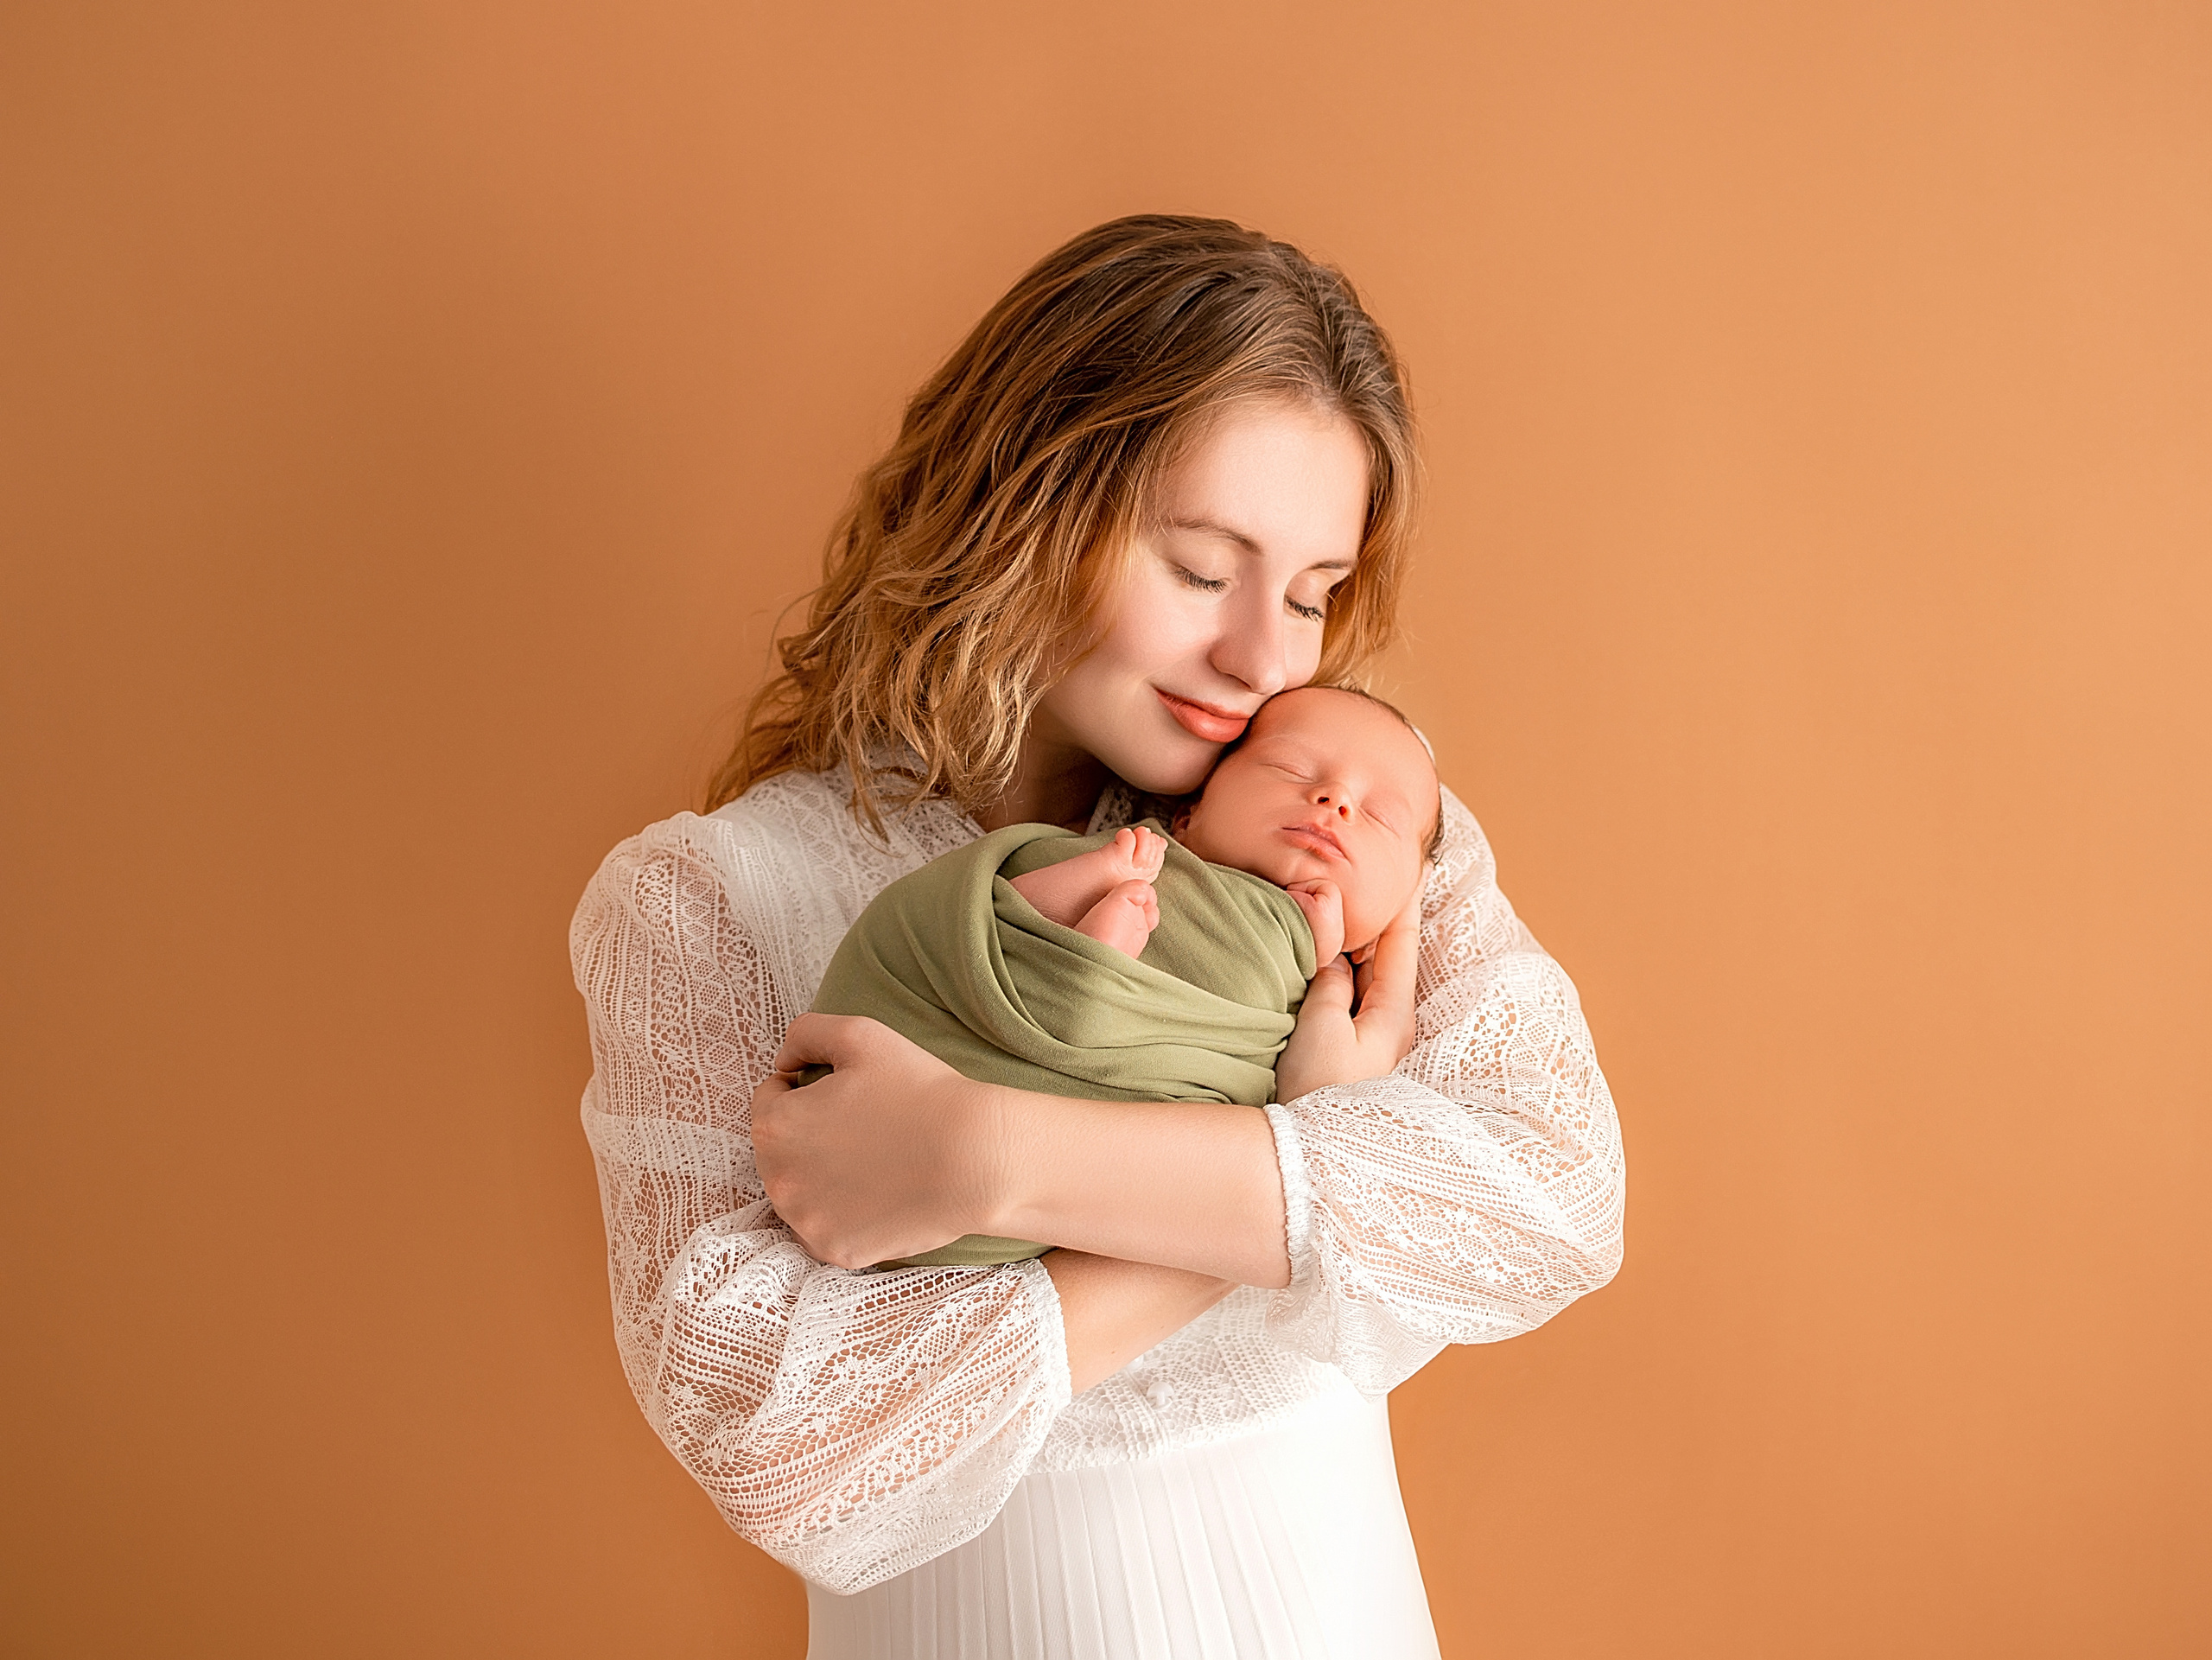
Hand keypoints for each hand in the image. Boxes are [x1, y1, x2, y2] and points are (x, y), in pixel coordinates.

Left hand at [751, 1014, 1008, 1267]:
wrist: (976, 1158)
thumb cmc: (919, 1092)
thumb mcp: (861, 1035)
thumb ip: (805, 1033)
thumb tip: (783, 1060)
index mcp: (776, 1126)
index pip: (769, 1099)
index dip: (805, 1089)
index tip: (843, 1094)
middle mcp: (779, 1180)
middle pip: (779, 1150)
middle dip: (808, 1135)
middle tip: (861, 1127)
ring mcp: (805, 1222)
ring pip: (799, 1192)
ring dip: (821, 1176)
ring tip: (871, 1161)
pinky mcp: (834, 1251)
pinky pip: (825, 1228)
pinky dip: (843, 1213)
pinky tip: (878, 1194)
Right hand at [1274, 879, 1421, 1101]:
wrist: (1309, 1153)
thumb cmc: (1317, 1089)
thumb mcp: (1320, 1027)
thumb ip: (1328, 981)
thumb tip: (1334, 952)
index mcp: (1392, 1014)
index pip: (1402, 944)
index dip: (1407, 902)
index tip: (1419, 865)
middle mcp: (1387, 1025)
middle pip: (1385, 957)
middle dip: (1380, 917)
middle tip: (1376, 875)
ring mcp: (1368, 1040)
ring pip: (1363, 976)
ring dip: (1356, 943)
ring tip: (1348, 907)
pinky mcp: (1347, 1053)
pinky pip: (1347, 997)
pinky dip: (1339, 970)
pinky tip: (1325, 958)